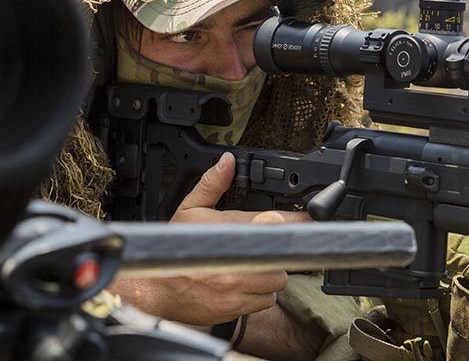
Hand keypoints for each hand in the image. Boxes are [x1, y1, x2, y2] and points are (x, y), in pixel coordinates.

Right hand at [110, 152, 310, 325]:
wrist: (154, 290)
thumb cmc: (173, 251)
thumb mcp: (189, 209)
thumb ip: (213, 185)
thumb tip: (228, 162)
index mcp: (230, 229)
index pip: (277, 222)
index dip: (301, 221)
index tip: (314, 219)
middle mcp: (238, 258)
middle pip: (284, 254)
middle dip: (277, 251)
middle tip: (261, 248)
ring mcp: (240, 285)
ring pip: (279, 279)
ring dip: (271, 274)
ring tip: (251, 267)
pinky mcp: (238, 307)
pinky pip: (267, 301)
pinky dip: (262, 295)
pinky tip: (244, 285)